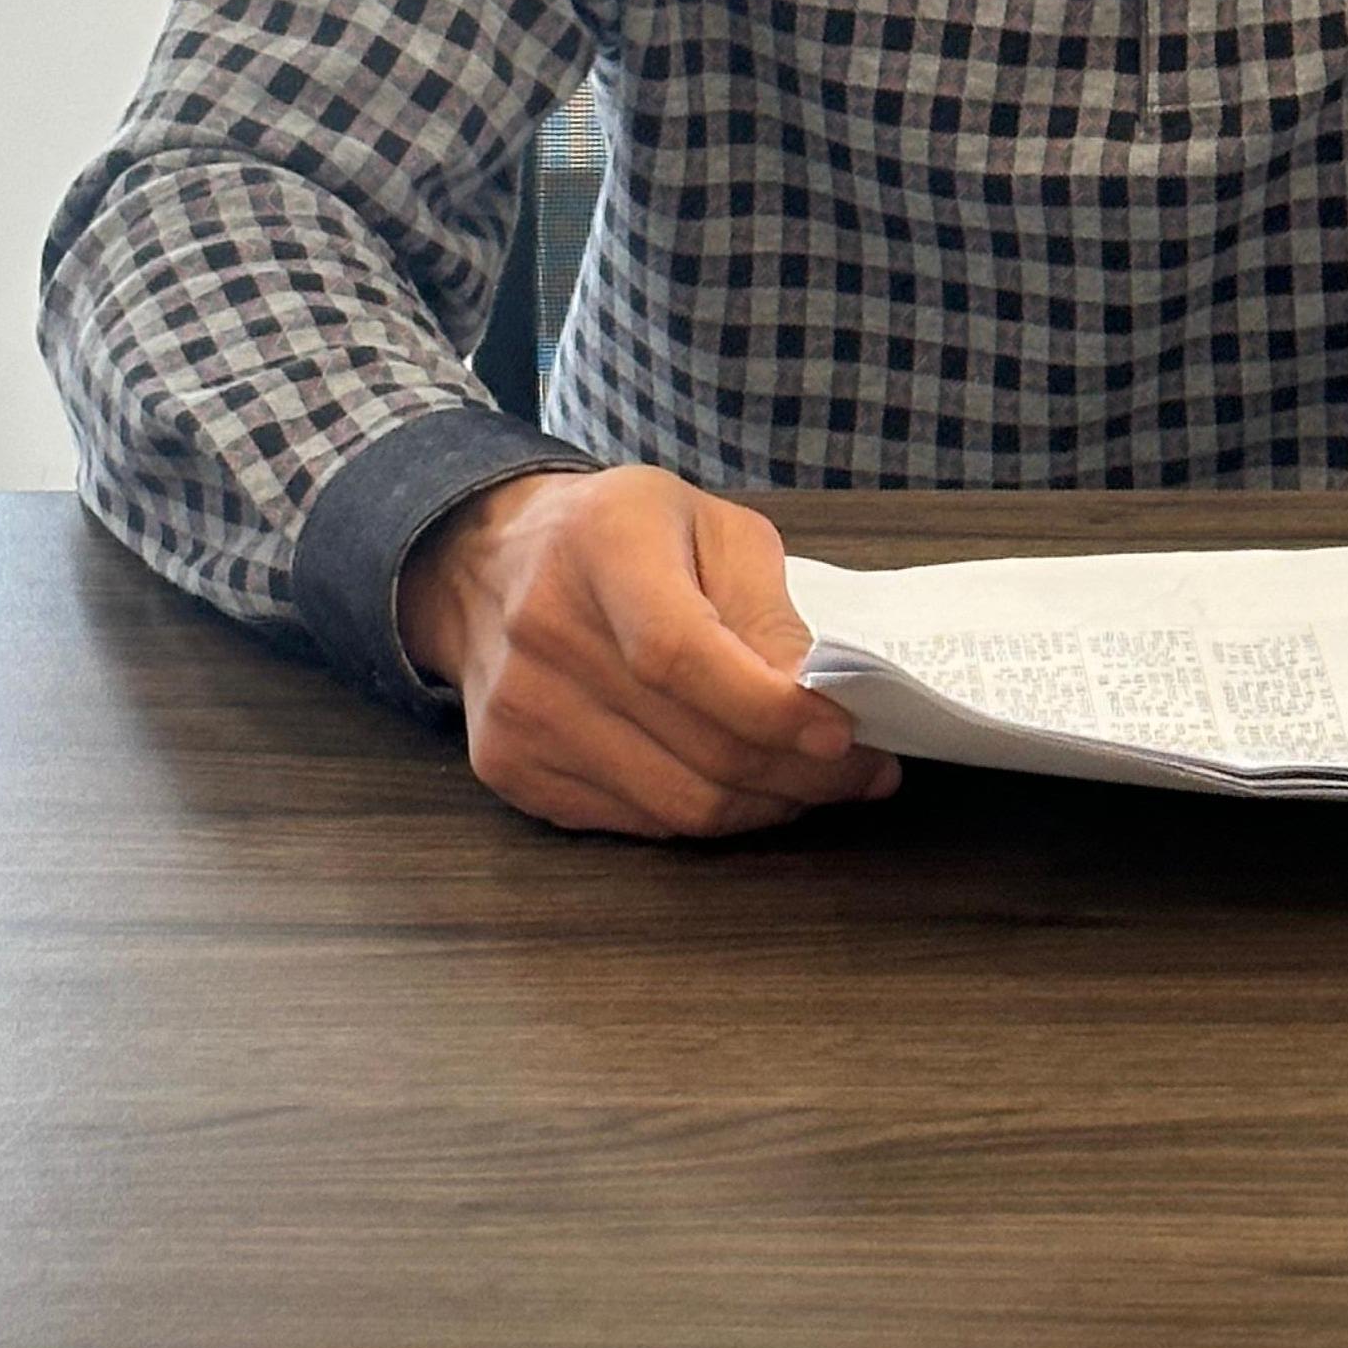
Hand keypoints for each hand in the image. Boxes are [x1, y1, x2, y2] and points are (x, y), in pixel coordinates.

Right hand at [396, 464, 900, 837]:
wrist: (486, 562)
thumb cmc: (623, 535)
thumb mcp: (710, 526)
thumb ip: (766, 607)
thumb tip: (819, 700)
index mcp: (603, 545)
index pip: (681, 655)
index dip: (769, 709)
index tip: (843, 734)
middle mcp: (545, 631)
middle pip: (695, 745)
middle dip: (801, 772)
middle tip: (861, 770)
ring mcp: (519, 712)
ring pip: (677, 803)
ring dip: (765, 805)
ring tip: (813, 782)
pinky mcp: (511, 769)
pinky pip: (640, 821)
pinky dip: (707, 813)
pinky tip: (741, 786)